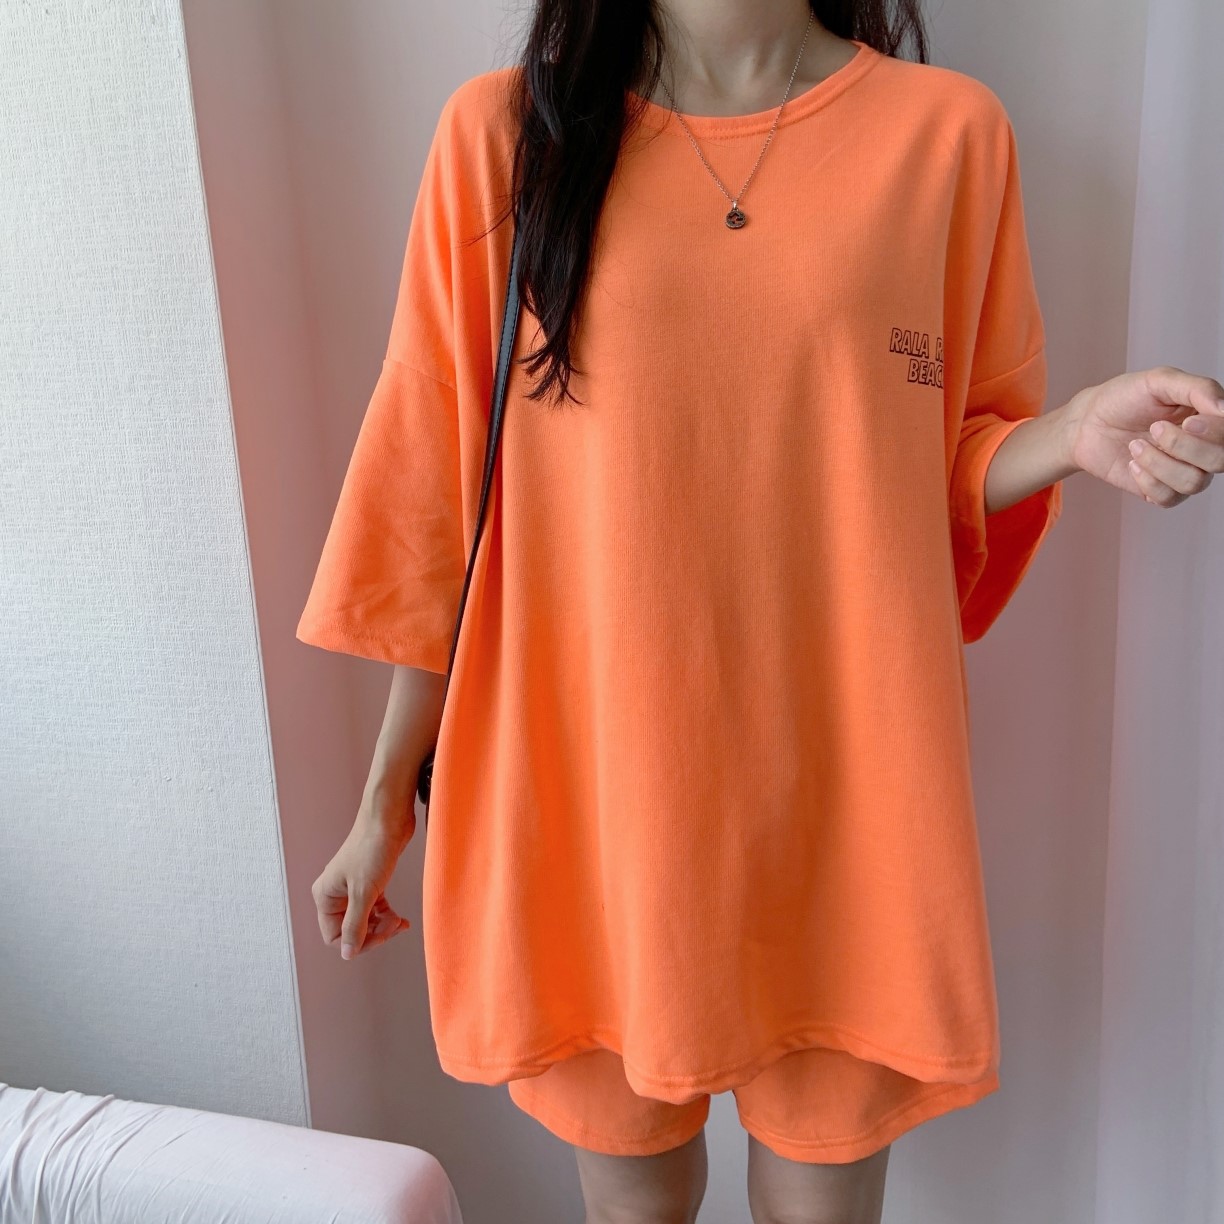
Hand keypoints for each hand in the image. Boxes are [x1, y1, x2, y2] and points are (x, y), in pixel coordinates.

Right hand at [312, 815, 412, 959]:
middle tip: (394, 926)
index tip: (380, 935)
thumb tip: (347, 954)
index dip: (358, 942)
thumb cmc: (372, 848)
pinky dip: (388, 916)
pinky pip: (376, 909)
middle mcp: (336, 894)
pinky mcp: (370, 882)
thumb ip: (354, 925)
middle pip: (351, 931)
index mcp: (325, 897)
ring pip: (365, 921)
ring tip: (400, 922)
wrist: (389, 818)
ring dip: (383, 926)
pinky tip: (401, 919)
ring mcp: (353, 889)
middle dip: (374, 933)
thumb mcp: (364, 892)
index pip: (335, 937)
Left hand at [1066, 365, 1223, 506]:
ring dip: (1159, 463)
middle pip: (1220, 462)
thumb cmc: (1124, 398)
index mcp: (1208, 419)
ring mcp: (1181, 471)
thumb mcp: (1160, 380)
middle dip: (1184, 447)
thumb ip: (1198, 388)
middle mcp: (1202, 448)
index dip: (1215, 432)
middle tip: (1155, 428)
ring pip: (1194, 483)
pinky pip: (1168, 498)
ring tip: (1135, 445)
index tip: (1187, 421)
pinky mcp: (1158, 490)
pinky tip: (1132, 463)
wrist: (1086, 422)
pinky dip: (1148, 480)